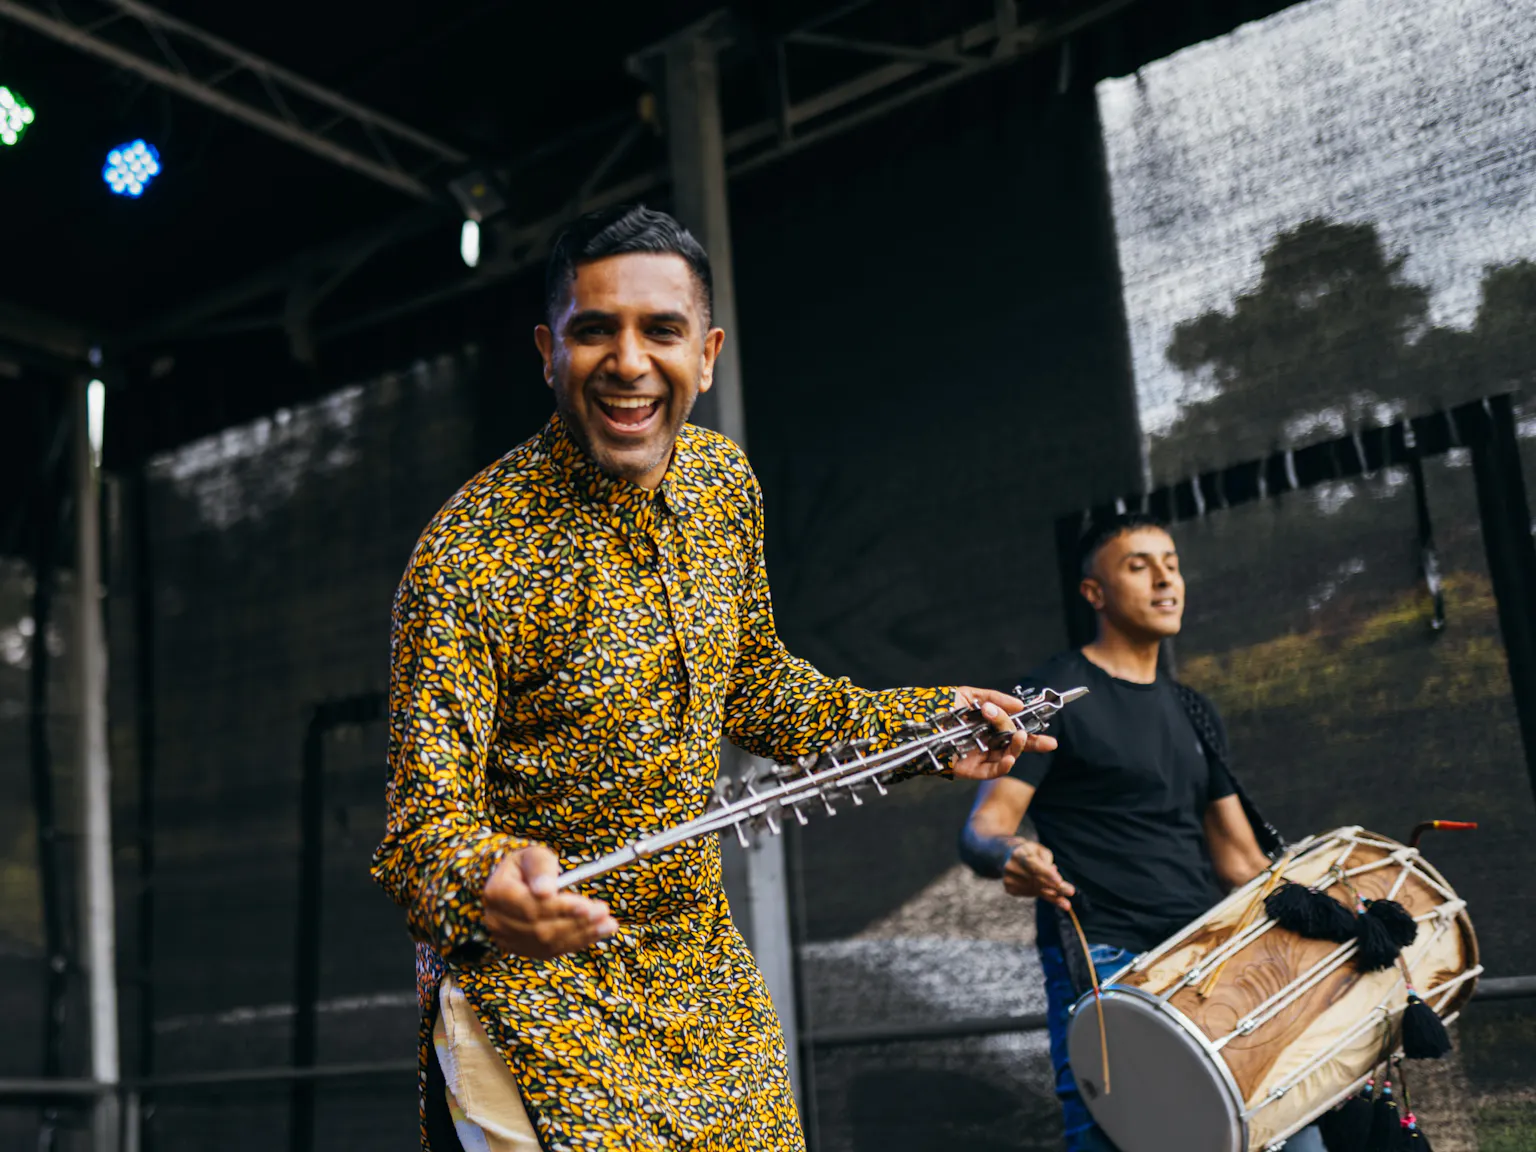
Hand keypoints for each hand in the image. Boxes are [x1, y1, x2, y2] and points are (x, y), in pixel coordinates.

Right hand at [483, 846, 618, 958]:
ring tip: (608, 924)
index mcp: (497, 894)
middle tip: (604, 913)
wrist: (516, 883)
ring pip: (548, 942)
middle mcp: (497, 921)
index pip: (531, 907)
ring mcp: (508, 939)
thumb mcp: (535, 856)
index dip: (560, 908)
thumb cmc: (529, 865)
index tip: (587, 905)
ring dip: (582, 934)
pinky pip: (552, 950)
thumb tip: (546, 891)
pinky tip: (597, 932)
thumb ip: (542, 868)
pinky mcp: (523, 949)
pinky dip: (577, 942)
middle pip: (540, 928)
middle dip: (576, 922)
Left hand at [949, 687, 1057, 780]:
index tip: (1048, 730)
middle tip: (1048, 742)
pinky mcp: (970, 770)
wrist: (916, 721)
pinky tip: (1010, 758)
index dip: (1032, 729)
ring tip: (1020, 736)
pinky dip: (1003, 765)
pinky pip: (992, 771)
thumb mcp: (969, 695)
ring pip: (1007, 756)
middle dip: (1033, 743)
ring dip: (1017, 748)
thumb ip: (995, 699)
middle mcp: (987, 741)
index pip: (1014, 728)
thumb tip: (1020, 705)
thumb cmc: (940, 707)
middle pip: (1015, 745)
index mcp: (988, 725)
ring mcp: (980, 756)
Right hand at [1003, 840, 1075, 910]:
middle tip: (1071, 892)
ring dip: (1051, 893)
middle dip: (1056, 888)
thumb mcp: (1038, 849)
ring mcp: (1008, 879)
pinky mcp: (1009, 889)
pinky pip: (1031, 894)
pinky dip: (1041, 893)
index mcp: (1018, 853)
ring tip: (1064, 900)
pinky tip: (1042, 888)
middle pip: (1037, 880)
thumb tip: (1055, 879)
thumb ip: (1047, 862)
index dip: (1046, 873)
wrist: (1004, 855)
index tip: (1059, 881)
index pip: (1033, 865)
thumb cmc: (1027, 851)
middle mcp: (1011, 867)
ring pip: (1036, 890)